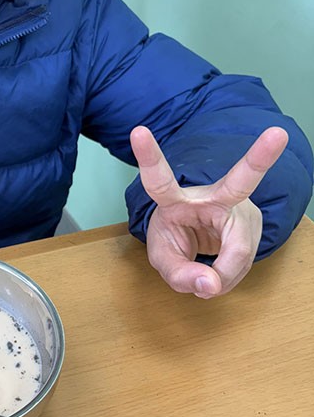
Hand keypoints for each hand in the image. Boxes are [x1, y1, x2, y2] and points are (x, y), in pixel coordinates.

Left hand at [130, 125, 288, 298]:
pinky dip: (229, 276)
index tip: (138, 131)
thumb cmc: (176, 236)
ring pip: (240, 251)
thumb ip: (179, 275)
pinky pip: (244, 260)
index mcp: (175, 198)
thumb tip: (210, 286)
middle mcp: (212, 196)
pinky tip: (219, 274)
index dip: (148, 157)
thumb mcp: (164, 258)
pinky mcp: (252, 222)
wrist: (196, 234)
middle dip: (260, 157)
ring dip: (223, 276)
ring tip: (207, 280)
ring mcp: (238, 208)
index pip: (159, 180)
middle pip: (239, 181)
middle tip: (278, 134)